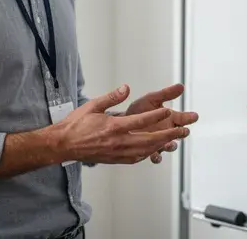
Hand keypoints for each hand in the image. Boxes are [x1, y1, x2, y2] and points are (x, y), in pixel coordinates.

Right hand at [46, 85, 189, 164]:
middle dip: (168, 136)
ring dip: (161, 146)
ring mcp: (117, 153)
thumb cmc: (76, 125)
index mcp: (113, 127)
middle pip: (149, 140)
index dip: (156, 117)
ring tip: (174, 141)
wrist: (64, 144)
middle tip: (182, 132)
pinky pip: (136, 158)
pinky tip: (154, 150)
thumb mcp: (93, 105)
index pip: (141, 121)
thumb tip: (126, 88)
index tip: (168, 112)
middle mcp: (118, 142)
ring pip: (145, 151)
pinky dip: (148, 153)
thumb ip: (111, 97)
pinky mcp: (115, 159)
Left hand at [125, 83, 199, 163]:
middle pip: (179, 134)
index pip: (183, 118)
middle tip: (184, 131)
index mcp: (170, 118)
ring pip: (169, 145)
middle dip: (182, 133)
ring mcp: (159, 141)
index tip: (194, 116)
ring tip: (170, 144)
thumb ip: (166, 94)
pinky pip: (156, 156)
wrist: (121, 123)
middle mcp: (167, 130)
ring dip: (171, 145)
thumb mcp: (151, 99)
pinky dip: (157, 157)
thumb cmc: (137, 110)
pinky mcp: (149, 150)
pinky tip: (155, 156)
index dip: (189, 118)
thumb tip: (181, 86)